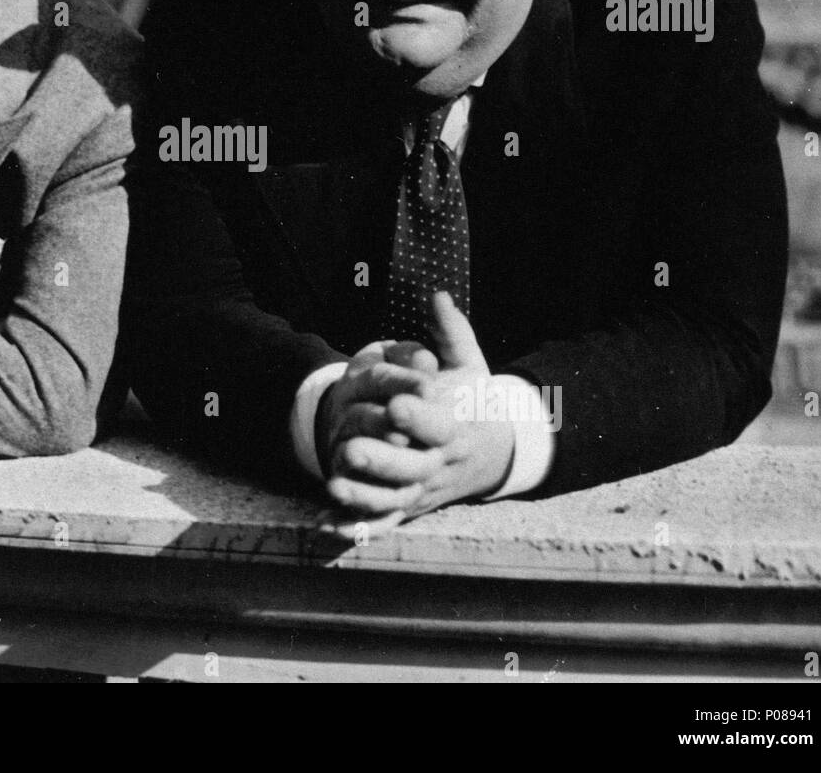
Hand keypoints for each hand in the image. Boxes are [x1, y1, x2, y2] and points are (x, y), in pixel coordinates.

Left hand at [324, 292, 513, 525]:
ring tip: (333, 485)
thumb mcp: (470, 366)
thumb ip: (450, 333)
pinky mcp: (410, 506)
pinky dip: (354, 526)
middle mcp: (440, 463)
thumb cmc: (474, 402)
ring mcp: (424, 489)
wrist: (495, 453)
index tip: (396, 404)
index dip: (418, 417)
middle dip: (381, 460)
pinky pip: (382, 520)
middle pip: (412, 468)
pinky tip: (325, 525)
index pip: (438, 424)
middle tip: (348, 449)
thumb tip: (437, 295)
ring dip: (363, 497)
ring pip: (395, 499)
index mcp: (455, 427)